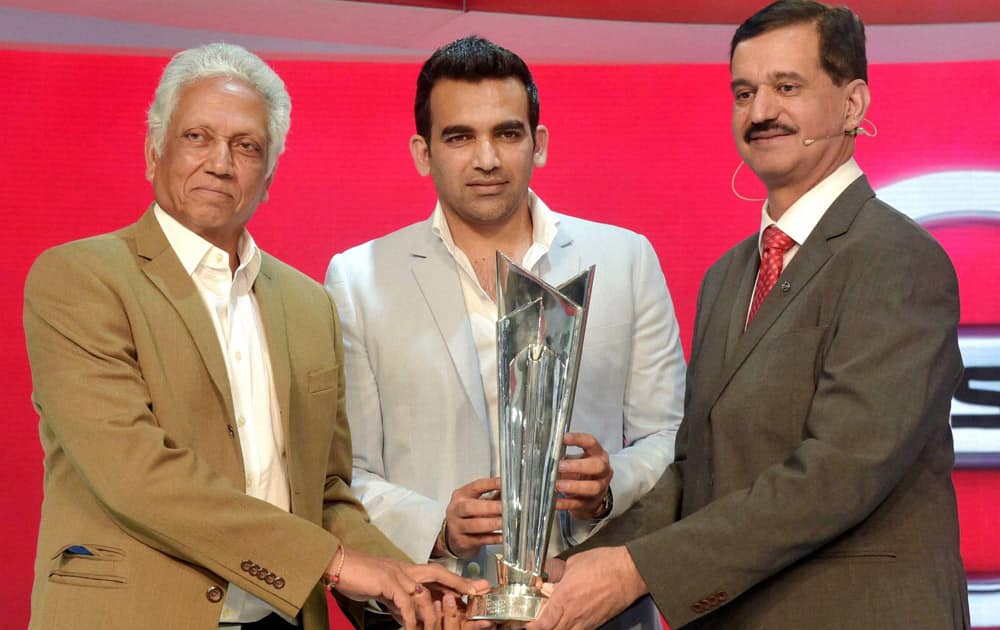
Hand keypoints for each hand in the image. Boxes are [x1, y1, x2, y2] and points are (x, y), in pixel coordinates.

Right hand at [326, 548, 486, 629]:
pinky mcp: (386, 581)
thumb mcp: (383, 591)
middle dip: (460, 584)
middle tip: (477, 593)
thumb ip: (397, 600)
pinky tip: (412, 626)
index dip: (457, 581)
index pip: (438, 574)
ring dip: (432, 612)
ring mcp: (397, 573)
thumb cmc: (359, 577)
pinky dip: (409, 615)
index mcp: (407, 570)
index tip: (476, 588)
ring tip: (437, 627)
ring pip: (423, 592)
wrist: (338, 565)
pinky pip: (404, 601)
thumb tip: (407, 616)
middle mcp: (406, 569)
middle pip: (440, 574)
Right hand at [438, 477, 502, 558]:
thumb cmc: (467, 516)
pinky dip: (492, 538)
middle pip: (469, 507)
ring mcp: (457, 527)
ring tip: (504, 522)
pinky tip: (502, 536)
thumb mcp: (477, 503)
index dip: (490, 484)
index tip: (502, 483)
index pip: (475, 487)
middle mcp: (456, 510)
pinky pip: (479, 540)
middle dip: (489, 507)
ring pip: (474, 525)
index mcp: (461, 496)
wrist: (453, 537)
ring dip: (491, 523)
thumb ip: (493, 497)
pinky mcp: (462, 542)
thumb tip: (511, 491)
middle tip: (503, 507)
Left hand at [526, 547, 646, 629]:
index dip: (531, 626)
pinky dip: (570, 629)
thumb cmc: (604, 564)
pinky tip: (568, 622)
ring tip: (552, 621)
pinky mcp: (597, 623)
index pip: (542, 623)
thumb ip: (559, 575)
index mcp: (564, 598)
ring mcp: (586, 622)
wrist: (630, 572)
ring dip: (556, 629)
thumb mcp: (574, 563)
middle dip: (542, 629)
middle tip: (536, 621)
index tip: (526, 622)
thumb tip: (551, 580)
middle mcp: (574, 615)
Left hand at [556, 433, 612, 519]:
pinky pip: (579, 504)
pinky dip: (566, 503)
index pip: (591, 443)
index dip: (578, 439)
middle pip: (597, 466)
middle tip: (560, 466)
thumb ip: (564, 458)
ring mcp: (600, 489)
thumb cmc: (582, 473)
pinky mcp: (591, 504)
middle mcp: (603, 471)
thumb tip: (544, 455)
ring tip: (558, 485)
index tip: (562, 438)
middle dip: (578, 466)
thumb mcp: (576, 461)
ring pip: (592, 487)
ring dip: (574, 485)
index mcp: (598, 455)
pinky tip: (555, 502)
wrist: (592, 497)